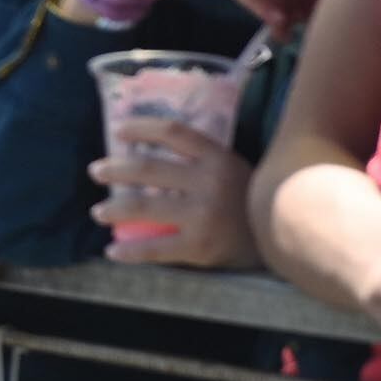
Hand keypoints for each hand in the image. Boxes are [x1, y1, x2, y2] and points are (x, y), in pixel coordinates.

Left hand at [92, 119, 258, 266]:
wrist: (285, 239)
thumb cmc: (253, 201)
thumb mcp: (234, 169)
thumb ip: (202, 160)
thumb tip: (152, 150)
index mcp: (217, 158)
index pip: (173, 132)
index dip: (142, 127)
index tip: (118, 130)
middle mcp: (208, 182)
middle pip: (149, 168)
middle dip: (116, 169)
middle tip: (96, 172)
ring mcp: (202, 214)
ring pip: (146, 206)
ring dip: (115, 209)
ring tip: (98, 212)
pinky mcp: (200, 245)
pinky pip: (157, 248)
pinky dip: (131, 251)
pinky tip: (112, 252)